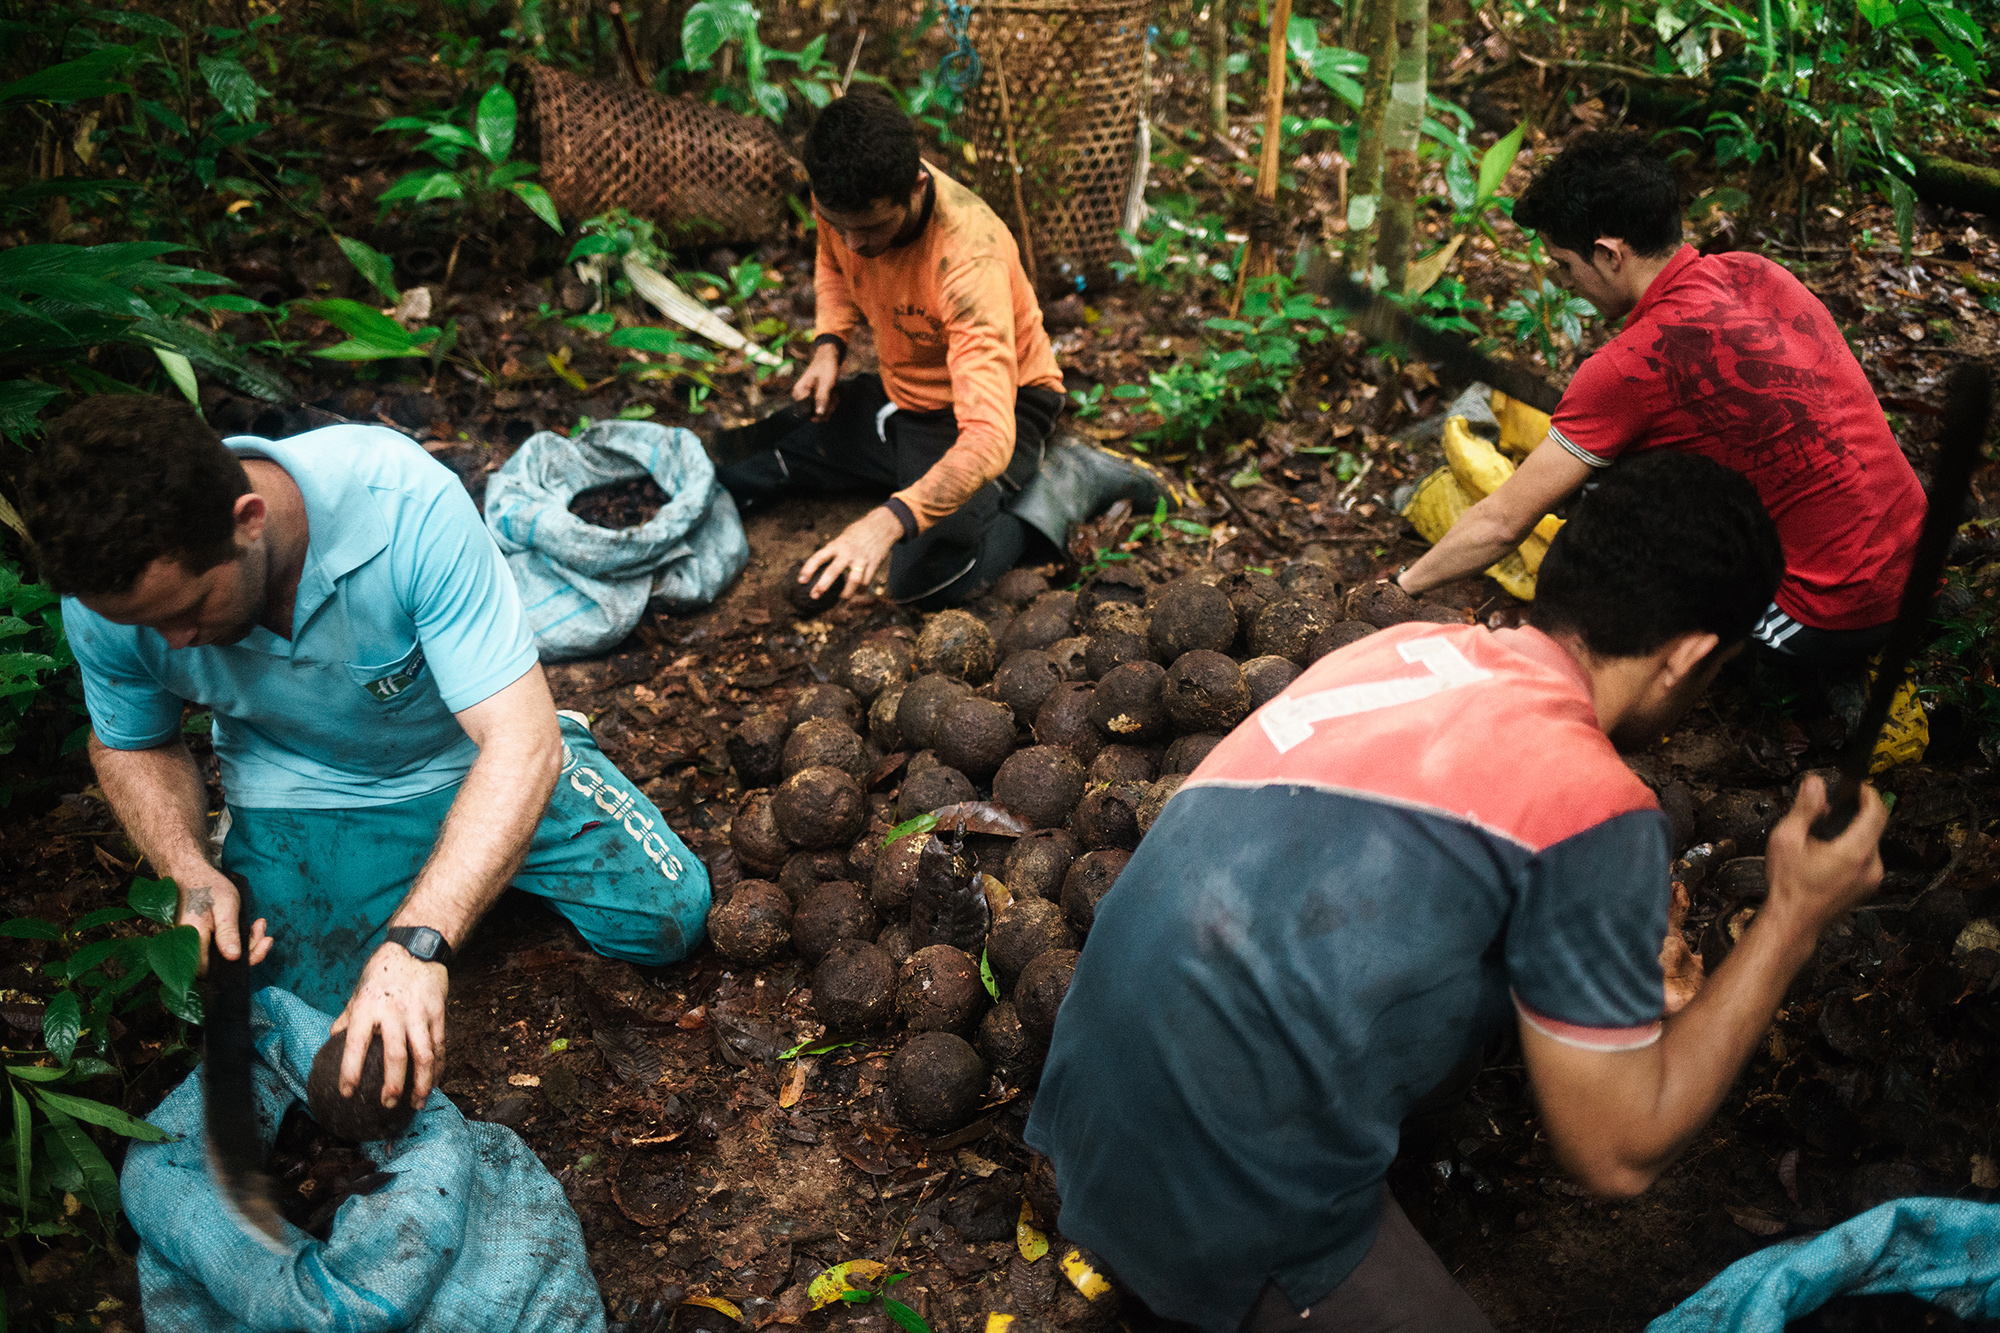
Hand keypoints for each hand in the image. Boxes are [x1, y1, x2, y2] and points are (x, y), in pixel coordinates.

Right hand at [176, 867, 272, 971]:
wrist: (190, 872)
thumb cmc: (207, 886)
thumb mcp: (225, 907)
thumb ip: (228, 933)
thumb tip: (233, 957)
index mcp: (191, 940)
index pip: (211, 970)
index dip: (239, 965)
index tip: (261, 947)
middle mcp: (189, 946)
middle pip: (221, 965)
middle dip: (249, 952)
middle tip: (265, 935)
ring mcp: (194, 943)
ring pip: (223, 955)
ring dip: (246, 944)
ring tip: (259, 926)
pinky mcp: (201, 939)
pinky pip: (221, 947)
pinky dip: (238, 939)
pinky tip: (251, 926)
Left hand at [331, 940, 448, 1109]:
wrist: (417, 946)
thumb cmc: (382, 971)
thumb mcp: (358, 991)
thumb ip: (347, 1017)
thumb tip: (331, 1040)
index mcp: (367, 1007)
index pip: (355, 1045)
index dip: (350, 1071)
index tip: (347, 1093)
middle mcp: (393, 1012)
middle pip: (396, 1056)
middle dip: (393, 1085)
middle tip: (387, 1105)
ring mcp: (419, 1012)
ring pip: (424, 1055)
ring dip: (422, 1083)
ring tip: (417, 1103)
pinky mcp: (438, 1011)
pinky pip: (439, 1045)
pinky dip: (438, 1066)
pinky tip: (434, 1081)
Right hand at [792, 345, 841, 420]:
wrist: (829, 356)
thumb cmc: (826, 366)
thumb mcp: (826, 382)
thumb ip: (822, 398)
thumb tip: (819, 414)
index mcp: (799, 392)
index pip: (805, 414)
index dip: (819, 413)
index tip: (830, 403)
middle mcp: (801, 397)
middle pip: (814, 415)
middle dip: (827, 409)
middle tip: (835, 397)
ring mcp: (808, 398)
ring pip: (820, 413)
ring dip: (831, 405)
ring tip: (835, 393)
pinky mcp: (815, 398)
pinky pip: (823, 408)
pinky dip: (831, 403)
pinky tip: (835, 394)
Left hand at [799, 507, 902, 600]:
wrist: (882, 525)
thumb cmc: (858, 532)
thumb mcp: (843, 537)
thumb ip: (834, 550)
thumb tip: (820, 565)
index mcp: (838, 545)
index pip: (819, 557)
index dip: (808, 569)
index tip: (801, 580)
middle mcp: (848, 552)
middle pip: (833, 571)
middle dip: (823, 585)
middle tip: (815, 595)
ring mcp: (862, 559)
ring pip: (854, 581)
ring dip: (847, 593)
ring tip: (842, 598)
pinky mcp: (874, 564)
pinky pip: (866, 582)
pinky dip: (860, 590)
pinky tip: (857, 591)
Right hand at [1762, 774, 1886, 929]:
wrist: (1793, 923)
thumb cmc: (1789, 886)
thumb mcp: (1786, 840)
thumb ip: (1805, 809)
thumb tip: (1815, 784)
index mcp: (1855, 852)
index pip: (1876, 812)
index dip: (1868, 794)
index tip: (1857, 787)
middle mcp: (1871, 866)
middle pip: (1874, 827)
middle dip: (1855, 813)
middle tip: (1831, 809)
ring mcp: (1871, 880)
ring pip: (1870, 843)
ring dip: (1853, 832)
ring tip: (1823, 836)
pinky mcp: (1866, 888)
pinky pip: (1867, 859)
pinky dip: (1853, 849)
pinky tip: (1828, 854)